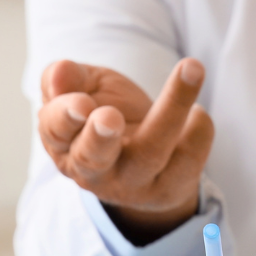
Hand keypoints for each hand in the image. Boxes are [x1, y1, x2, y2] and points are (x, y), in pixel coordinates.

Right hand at [38, 59, 214, 242]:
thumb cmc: (105, 113)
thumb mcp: (84, 89)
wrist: (148, 158)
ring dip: (172, 108)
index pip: (56, 131)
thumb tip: (60, 72)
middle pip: (94, 157)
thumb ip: (70, 78)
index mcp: (64, 143)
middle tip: (110, 116)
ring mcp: (133, 184)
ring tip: (190, 67)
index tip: (82, 103)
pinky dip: (199, 129)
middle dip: (100, 136)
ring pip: (151, 152)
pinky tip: (198, 112)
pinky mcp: (170, 188)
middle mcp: (94, 171)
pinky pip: (188, 159)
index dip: (66, 117)